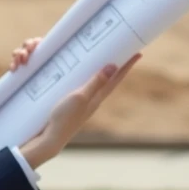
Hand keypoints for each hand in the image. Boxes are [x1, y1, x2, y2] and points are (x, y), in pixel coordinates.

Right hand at [8, 35, 140, 168]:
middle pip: (109, 80)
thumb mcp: (80, 97)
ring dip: (101, 71)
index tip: (138, 54)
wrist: (50, 138)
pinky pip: (84, 87)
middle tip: (123, 51)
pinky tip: (80, 75)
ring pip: (96, 83)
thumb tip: (114, 67)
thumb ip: (95, 83)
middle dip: (116, 66)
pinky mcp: (72, 105)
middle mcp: (93, 100)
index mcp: (97, 97)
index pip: (116, 79)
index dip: (127, 66)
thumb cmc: (64, 118)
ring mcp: (83, 103)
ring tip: (104, 58)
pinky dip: (87, 77)